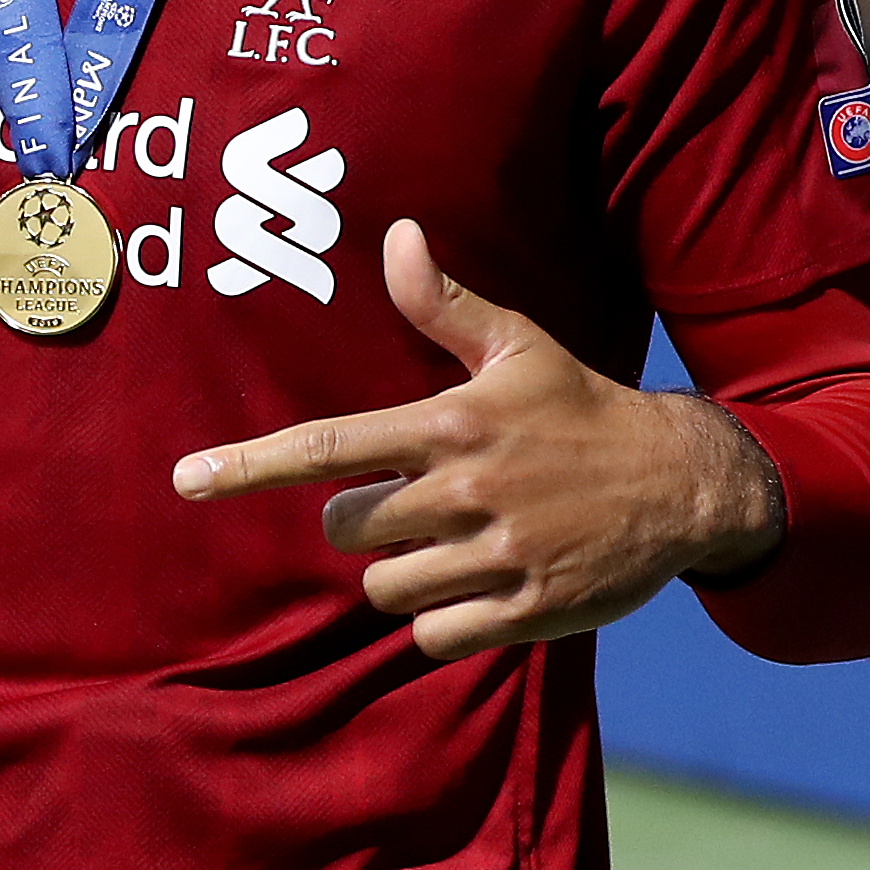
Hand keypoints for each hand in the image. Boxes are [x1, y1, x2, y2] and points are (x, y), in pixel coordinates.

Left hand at [173, 220, 780, 661]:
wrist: (684, 482)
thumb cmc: (582, 410)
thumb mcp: (519, 348)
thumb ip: (443, 304)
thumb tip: (397, 233)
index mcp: (450, 424)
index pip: (327, 446)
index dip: (250, 465)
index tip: (185, 479)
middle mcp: (466, 490)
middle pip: (345, 530)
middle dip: (367, 524)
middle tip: (419, 505)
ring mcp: (499, 555)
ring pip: (386, 590)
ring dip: (406, 576)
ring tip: (457, 545)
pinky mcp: (529, 609)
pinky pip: (436, 636)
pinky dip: (444, 623)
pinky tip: (481, 589)